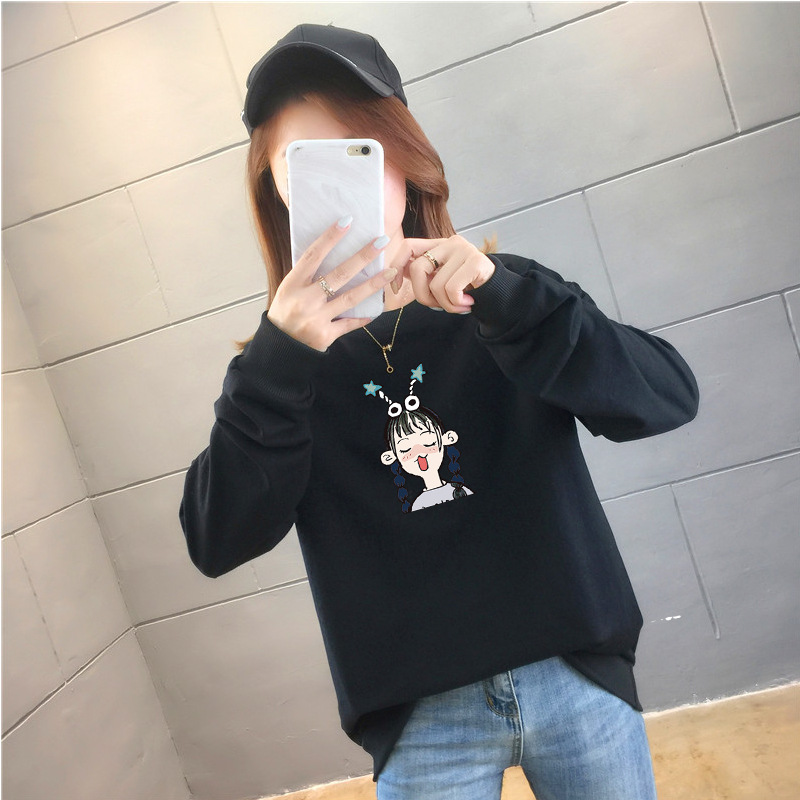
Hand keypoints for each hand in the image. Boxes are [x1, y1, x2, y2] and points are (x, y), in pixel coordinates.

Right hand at [267, 219, 394, 350]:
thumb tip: (331, 252)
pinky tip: (377, 309)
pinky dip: (363, 317)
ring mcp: (316, 319)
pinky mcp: (325, 336)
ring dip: (373, 284)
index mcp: (293, 284)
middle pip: (339, 274)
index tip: (347, 222)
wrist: (280, 349)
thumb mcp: (288, 291)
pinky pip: (349, 323)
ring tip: (390, 272)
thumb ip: (307, 276)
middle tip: (382, 242)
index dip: (330, 238)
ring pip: (350, 298)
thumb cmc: (285, 314)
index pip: (313, 256)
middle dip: (362, 257)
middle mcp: (305, 300)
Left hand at [391, 235, 494, 312]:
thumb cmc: (467, 288)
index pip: (408, 246)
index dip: (396, 265)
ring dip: (445, 304)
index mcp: (438, 245)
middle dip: (423, 296)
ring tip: (459, 305)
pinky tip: (467, 303)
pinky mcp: (475, 261)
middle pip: (417, 269)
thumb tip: (396, 275)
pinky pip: (452, 289)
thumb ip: (424, 275)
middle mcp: (450, 243)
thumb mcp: (441, 279)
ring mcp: (463, 250)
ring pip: (436, 284)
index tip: (395, 288)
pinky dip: (457, 304)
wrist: (498, 292)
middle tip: (437, 305)